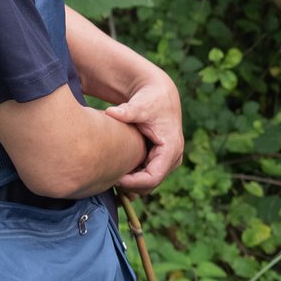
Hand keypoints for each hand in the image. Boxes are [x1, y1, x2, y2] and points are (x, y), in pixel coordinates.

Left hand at [104, 65, 182, 192]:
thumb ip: (128, 111)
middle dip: (129, 186)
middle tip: (107, 178)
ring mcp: (168, 161)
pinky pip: (146, 177)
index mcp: (171, 149)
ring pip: (147, 184)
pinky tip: (115, 169)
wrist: (159, 94)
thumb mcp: (140, 105)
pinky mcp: (160, 160)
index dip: (132, 183)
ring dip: (129, 184)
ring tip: (109, 174)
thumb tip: (110, 112)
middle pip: (150, 185)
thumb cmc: (151, 99)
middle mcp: (173, 158)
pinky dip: (131, 177)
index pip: (152, 178)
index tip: (114, 178)